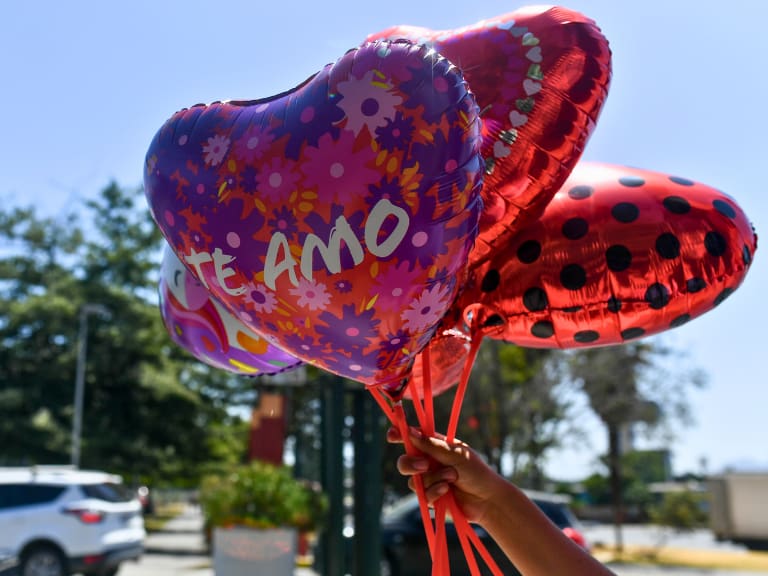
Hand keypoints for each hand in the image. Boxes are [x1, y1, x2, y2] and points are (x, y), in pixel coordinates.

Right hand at [387, 426, 506, 524]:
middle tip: (424, 464)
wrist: (486, 498)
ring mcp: (427, 481)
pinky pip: (422, 495)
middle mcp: (427, 462)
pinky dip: (435, 492)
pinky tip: (448, 491)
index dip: (399, 435)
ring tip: (452, 478)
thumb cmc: (475, 471)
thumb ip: (431, 445)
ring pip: (412, 480)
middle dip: (411, 463)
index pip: (411, 438)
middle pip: (404, 461)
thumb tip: (410, 431)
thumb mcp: (454, 454)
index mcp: (433, 446)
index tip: (392, 435)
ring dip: (433, 478)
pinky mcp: (430, 498)